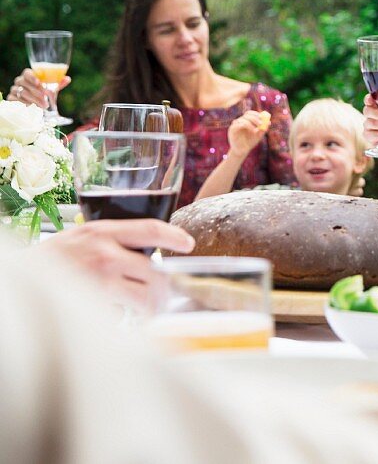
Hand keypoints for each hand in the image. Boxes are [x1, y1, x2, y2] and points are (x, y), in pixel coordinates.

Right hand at [7, 68, 70, 108]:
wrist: (35, 105)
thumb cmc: (43, 94)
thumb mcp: (52, 89)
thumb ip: (59, 83)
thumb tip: (67, 79)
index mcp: (29, 76)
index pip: (27, 73)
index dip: (32, 77)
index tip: (39, 82)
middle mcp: (20, 81)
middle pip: (25, 83)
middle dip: (37, 92)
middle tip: (46, 98)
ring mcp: (14, 89)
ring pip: (22, 92)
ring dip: (33, 99)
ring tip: (44, 105)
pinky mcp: (11, 98)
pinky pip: (15, 99)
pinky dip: (23, 102)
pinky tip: (30, 106)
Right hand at [35, 220, 194, 309]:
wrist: (15, 279)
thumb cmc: (47, 260)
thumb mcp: (79, 237)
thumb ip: (109, 242)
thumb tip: (141, 254)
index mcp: (101, 232)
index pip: (149, 229)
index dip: (174, 236)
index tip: (188, 244)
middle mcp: (104, 254)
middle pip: (154, 272)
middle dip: (164, 288)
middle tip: (165, 295)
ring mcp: (98, 281)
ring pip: (143, 298)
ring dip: (150, 308)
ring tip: (148, 313)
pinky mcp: (91, 306)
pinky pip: (119, 316)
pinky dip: (122, 319)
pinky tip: (117, 318)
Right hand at [227, 110, 270, 156]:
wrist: (242, 151)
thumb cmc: (250, 142)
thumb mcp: (259, 135)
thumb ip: (263, 129)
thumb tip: (269, 122)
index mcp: (244, 121)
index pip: (249, 113)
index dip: (255, 114)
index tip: (262, 117)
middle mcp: (239, 122)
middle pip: (246, 115)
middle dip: (255, 118)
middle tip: (261, 123)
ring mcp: (235, 125)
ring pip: (243, 119)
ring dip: (252, 123)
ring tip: (256, 130)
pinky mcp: (232, 129)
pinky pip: (239, 124)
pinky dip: (248, 126)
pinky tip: (253, 131)